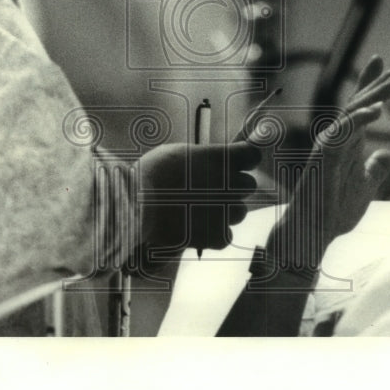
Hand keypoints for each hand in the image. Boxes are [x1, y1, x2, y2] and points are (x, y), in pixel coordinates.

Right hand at [135, 141, 259, 265]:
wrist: (136, 206)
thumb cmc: (152, 175)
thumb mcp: (180, 153)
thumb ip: (205, 158)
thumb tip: (214, 162)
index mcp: (221, 158)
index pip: (252, 156)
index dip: (245, 160)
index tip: (237, 163)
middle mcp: (229, 183)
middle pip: (248, 185)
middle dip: (234, 187)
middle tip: (212, 191)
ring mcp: (226, 211)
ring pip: (239, 212)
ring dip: (225, 211)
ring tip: (199, 211)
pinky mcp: (218, 235)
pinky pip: (227, 234)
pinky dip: (215, 234)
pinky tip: (196, 228)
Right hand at [276, 55, 389, 256]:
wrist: (314, 231)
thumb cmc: (334, 210)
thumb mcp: (365, 185)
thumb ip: (375, 168)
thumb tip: (389, 154)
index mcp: (348, 142)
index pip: (364, 108)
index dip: (378, 87)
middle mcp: (338, 137)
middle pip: (359, 102)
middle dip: (379, 82)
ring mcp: (330, 144)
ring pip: (352, 111)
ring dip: (374, 94)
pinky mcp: (324, 154)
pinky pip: (343, 131)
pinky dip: (359, 118)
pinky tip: (377, 110)